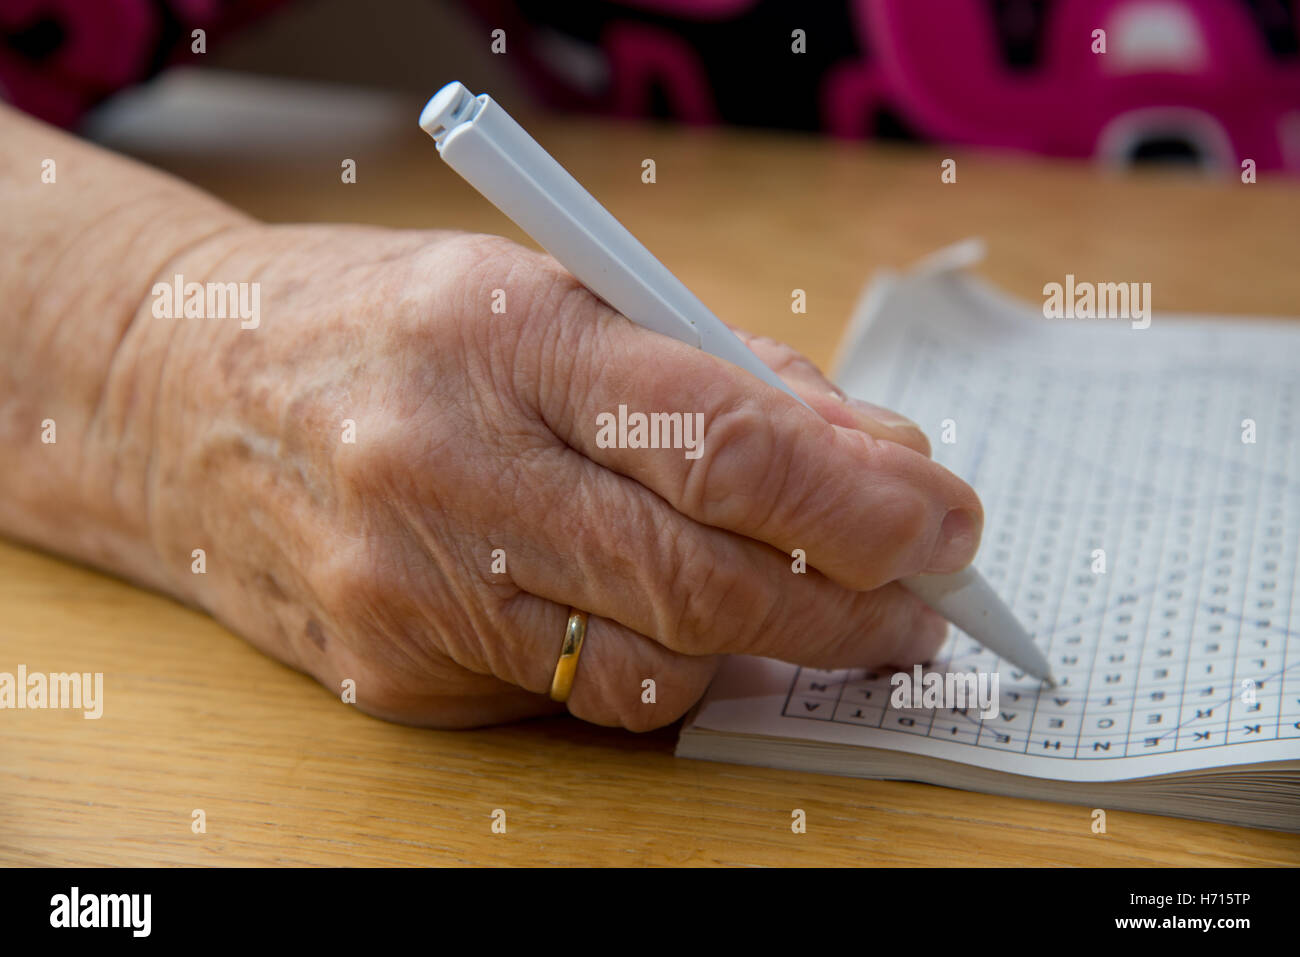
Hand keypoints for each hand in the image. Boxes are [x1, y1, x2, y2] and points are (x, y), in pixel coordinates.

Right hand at [140, 225, 982, 728]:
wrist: (175, 392)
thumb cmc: (383, 323)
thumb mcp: (549, 294)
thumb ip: (717, 375)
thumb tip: (871, 460)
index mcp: (502, 335)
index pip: (730, 443)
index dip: (865, 501)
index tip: (945, 524)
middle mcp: (444, 468)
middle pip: (708, 583)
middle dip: (849, 606)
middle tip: (914, 601)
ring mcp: (407, 588)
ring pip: (652, 674)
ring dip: (761, 655)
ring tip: (806, 614)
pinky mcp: (393, 675)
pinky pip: (574, 700)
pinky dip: (656, 671)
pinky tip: (669, 626)